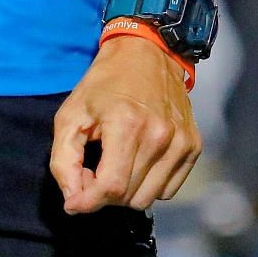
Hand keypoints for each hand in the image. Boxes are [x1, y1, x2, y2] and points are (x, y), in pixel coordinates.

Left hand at [50, 37, 200, 214]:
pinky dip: (148, 185)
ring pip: (149, 198)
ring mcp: (181, 142)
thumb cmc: (103, 84)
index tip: (74, 202)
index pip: (112, 187)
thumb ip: (64, 160)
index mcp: (127, 125)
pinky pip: (168, 190)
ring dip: (127, 192)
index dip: (88, 201)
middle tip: (93, 169)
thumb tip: (74, 201)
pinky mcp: (194, 146)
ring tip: (114, 165)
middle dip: (104, 193)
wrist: (146, 54)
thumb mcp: (70, 114)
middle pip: (130, 197)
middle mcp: (160, 136)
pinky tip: (136, 162)